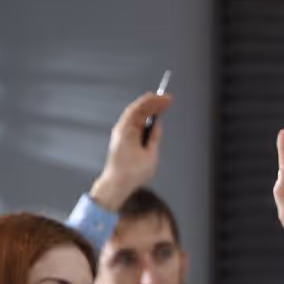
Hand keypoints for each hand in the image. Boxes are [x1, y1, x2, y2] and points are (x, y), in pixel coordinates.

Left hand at [89, 91, 173, 209]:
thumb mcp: (150, 154)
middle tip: (166, 99)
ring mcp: (120, 133)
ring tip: (160, 105)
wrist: (116, 185)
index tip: (167, 98)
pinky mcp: (121, 139)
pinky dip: (142, 117)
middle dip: (152, 102)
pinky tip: (149, 118)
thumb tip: (156, 126)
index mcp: (128, 130)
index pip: (142, 109)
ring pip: (134, 114)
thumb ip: (154, 137)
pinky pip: (132, 122)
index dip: (156, 101)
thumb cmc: (131, 173)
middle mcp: (121, 129)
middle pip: (137, 109)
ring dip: (147, 108)